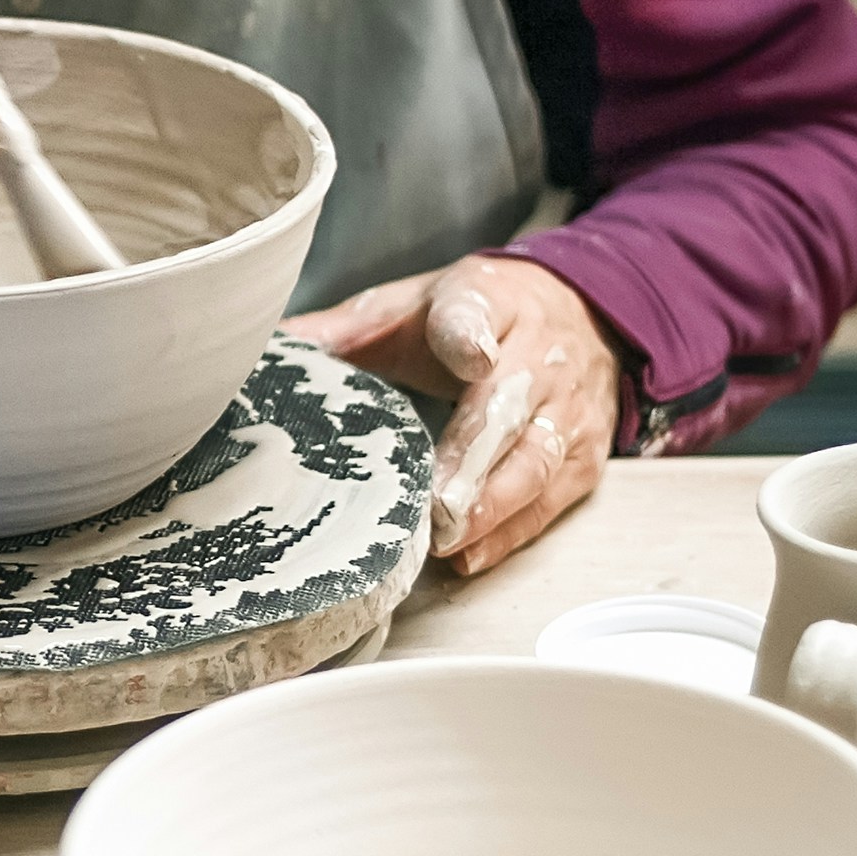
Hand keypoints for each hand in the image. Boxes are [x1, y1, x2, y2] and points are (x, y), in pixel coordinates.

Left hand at [287, 254, 619, 575]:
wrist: (586, 312)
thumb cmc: (480, 317)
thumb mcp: (415, 307)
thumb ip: (347, 332)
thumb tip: (270, 350)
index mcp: (488, 301)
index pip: (475, 314)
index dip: (469, 336)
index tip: (469, 357)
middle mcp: (537, 353)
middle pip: (508, 404)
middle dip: (474, 455)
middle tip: (439, 502)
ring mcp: (567, 406)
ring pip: (538, 457)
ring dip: (494, 503)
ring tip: (448, 537)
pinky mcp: (585, 453)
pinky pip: (552, 497)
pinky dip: (512, 531)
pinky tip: (471, 554)